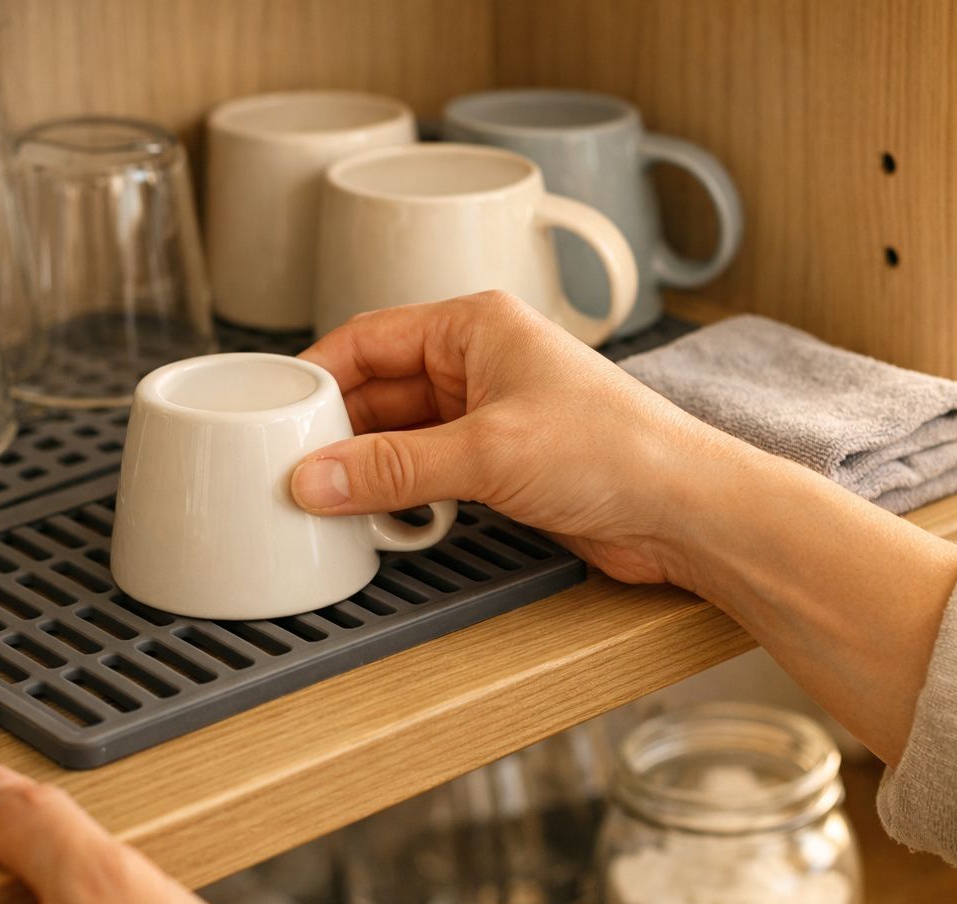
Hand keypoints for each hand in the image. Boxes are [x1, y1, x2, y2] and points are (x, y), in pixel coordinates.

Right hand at [292, 291, 737, 586]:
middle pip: (379, 392)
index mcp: (476, 327)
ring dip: (371, 472)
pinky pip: (429, 476)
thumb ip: (395, 468)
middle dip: (339, 434)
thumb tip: (316, 477)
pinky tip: (384, 523)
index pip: (368, 338)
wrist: (684, 509)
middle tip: (291, 470)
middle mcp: (480, 365)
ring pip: (402, 440)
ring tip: (329, 502)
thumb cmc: (616, 448)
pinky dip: (403, 499)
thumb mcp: (487, 451)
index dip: (316, 376)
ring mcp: (491, 418)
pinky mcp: (503, 468)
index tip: (272, 415)